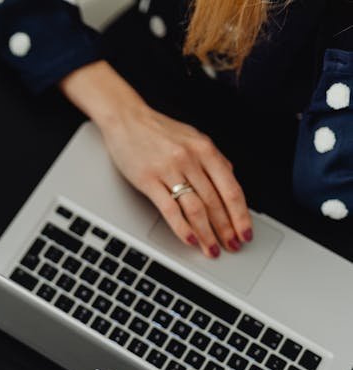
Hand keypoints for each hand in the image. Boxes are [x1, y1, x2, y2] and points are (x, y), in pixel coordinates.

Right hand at [60, 61, 252, 257]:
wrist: (127, 119)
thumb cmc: (157, 130)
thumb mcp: (193, 138)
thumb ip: (212, 159)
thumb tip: (229, 180)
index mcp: (206, 149)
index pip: (231, 189)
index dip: (241, 215)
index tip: (245, 232)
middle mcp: (191, 159)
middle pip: (215, 202)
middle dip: (226, 229)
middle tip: (232, 246)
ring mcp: (169, 170)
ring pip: (196, 209)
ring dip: (206, 233)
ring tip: (211, 248)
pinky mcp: (148, 180)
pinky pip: (169, 209)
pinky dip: (181, 228)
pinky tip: (189, 239)